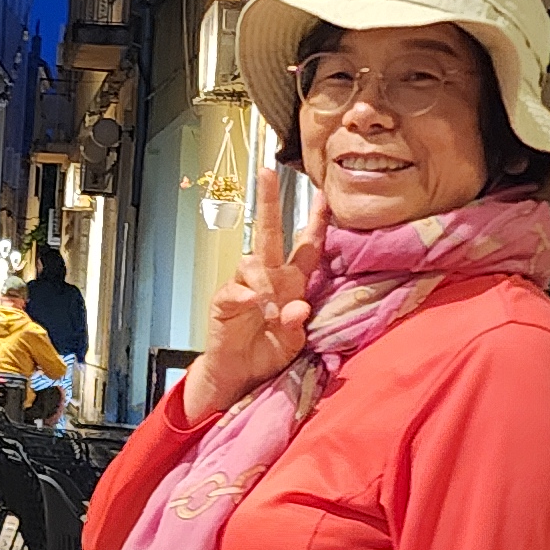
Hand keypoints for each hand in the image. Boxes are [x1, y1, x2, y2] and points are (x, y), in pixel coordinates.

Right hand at [183, 182, 326, 421]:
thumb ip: (296, 325)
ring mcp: (245, 287)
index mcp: (292, 283)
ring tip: (271, 307)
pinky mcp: (225, 302)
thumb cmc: (268, 352)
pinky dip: (246, 294)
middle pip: (269, 233)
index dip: (316, 223)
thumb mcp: (293, 342)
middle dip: (269, 202)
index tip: (324, 196)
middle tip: (268, 173)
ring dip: (265, 280)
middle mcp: (269, 278)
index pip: (306, 247)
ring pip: (253, 262)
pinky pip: (235, 290)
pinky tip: (254, 302)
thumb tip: (299, 308)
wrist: (239, 375)